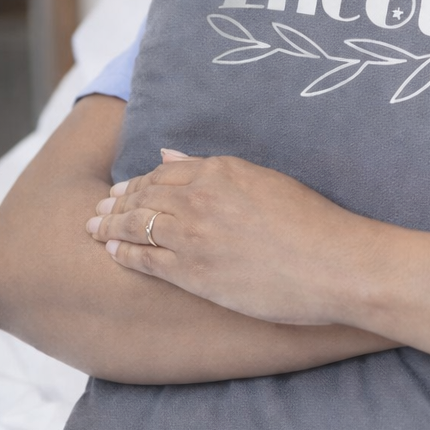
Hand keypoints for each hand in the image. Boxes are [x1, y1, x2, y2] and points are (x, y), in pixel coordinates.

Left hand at [86, 151, 356, 325]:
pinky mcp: (193, 272)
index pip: (165, 172)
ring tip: (95, 227)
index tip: (128, 188)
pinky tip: (113, 252)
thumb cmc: (313, 222)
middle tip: (100, 207)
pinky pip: (145, 259)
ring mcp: (193, 235)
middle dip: (118, 201)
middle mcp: (199, 198)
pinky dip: (124, 252)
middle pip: (143, 196)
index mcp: (221, 170)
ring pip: (137, 225)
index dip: (141, 181)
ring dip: (111, 224)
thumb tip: (170, 157)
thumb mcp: (266, 180)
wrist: (333, 264)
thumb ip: (214, 169)